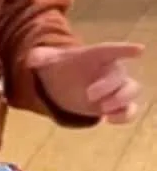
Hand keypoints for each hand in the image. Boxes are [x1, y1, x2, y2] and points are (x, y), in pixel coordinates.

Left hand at [27, 41, 143, 124]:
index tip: (140, 50)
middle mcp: (110, 70)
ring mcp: (116, 88)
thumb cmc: (61, 67)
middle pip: (121, 76)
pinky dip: (124, 116)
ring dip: (122, 101)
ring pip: (131, 91)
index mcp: (97, 56)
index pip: (113, 50)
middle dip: (110, 86)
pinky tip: (108, 120)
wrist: (64, 84)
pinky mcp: (116, 106)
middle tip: (90, 95)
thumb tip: (32, 59)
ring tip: (104, 110)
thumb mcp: (48, 61)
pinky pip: (129, 110)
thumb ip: (41, 58)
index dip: (126, 50)